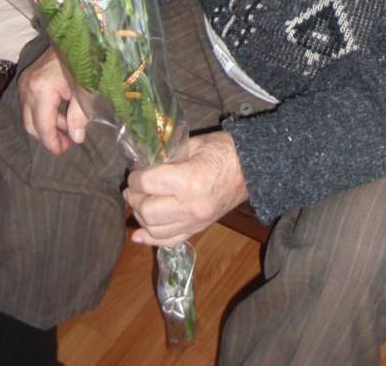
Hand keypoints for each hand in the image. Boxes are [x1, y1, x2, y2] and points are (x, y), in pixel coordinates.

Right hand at [18, 46, 88, 155]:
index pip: (41, 126)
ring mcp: (26, 81)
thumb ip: (80, 115)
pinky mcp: (30, 77)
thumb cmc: (85, 59)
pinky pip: (33, 103)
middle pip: (31, 124)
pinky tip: (64, 114)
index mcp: (41, 90)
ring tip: (70, 129)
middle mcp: (27, 87)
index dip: (52, 142)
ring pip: (30, 114)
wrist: (79, 32)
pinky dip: (46, 112)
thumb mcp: (87, 89)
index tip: (63, 152)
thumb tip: (76, 138)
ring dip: (48, 124)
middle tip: (67, 144)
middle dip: (48, 136)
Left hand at [125, 132, 247, 246]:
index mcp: (189, 181)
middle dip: (134, 197)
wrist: (252, 169)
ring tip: (139, 202)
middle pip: (147, 210)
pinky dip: (151, 239)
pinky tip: (139, 234)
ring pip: (154, 230)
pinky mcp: (198, 229)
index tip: (134, 172)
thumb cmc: (224, 150)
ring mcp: (195, 221)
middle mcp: (190, 206)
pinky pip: (169, 241)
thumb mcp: (195, 144)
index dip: (135, 177)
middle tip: (133, 187)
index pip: (148, 184)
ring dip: (140, 216)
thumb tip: (145, 166)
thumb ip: (169, 156)